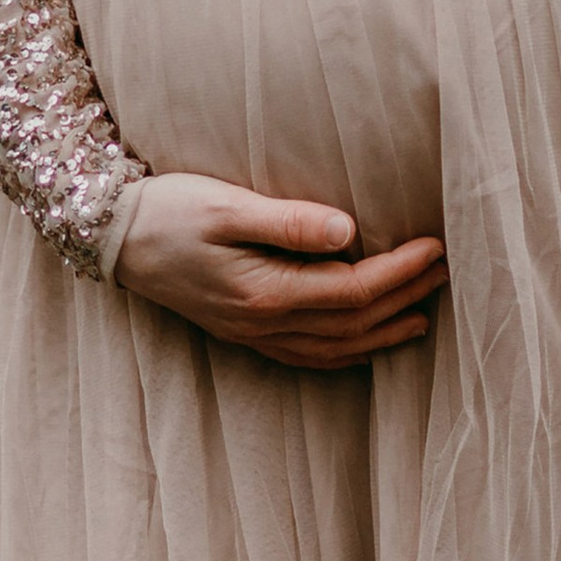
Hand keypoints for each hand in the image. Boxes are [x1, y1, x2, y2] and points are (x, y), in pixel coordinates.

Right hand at [113, 171, 446, 368]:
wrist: (114, 237)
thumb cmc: (168, 210)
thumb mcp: (226, 204)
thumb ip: (288, 221)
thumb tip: (348, 230)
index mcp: (265, 293)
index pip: (352, 291)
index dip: (400, 272)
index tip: (435, 247)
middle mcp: (264, 323)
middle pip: (353, 324)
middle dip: (405, 299)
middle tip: (446, 272)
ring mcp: (253, 334)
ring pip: (336, 348)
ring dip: (384, 331)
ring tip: (423, 311)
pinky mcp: (244, 331)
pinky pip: (309, 355)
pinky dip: (348, 351)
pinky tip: (366, 341)